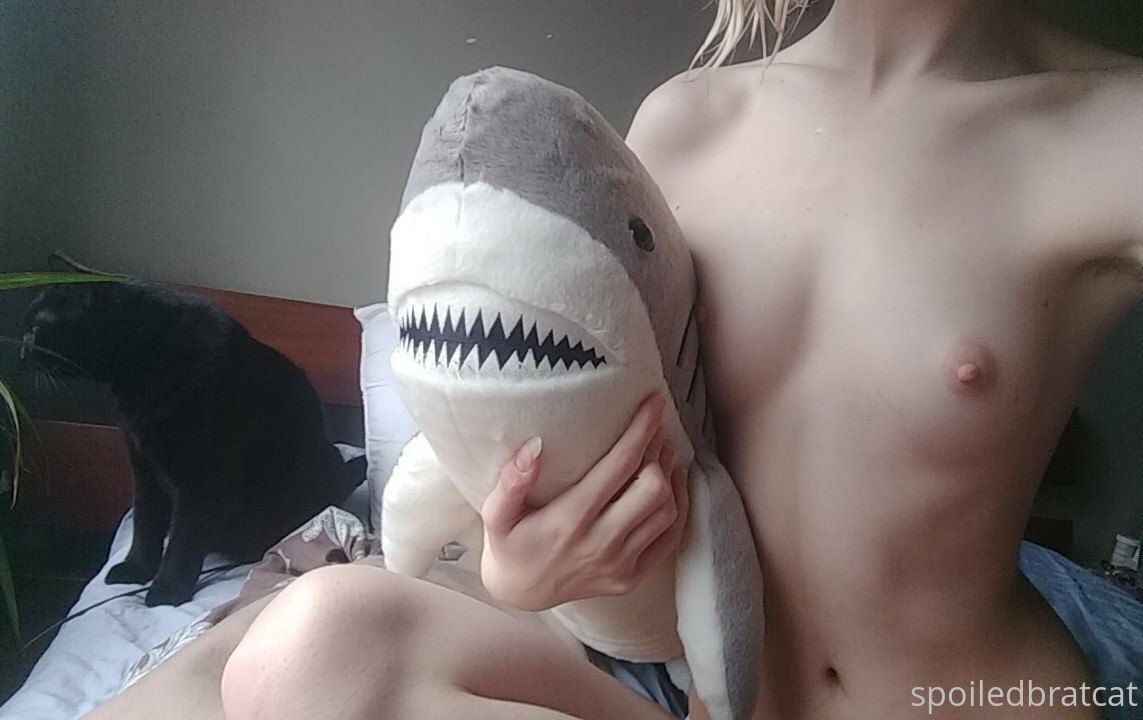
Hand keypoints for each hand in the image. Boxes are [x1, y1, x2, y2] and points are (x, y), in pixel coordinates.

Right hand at [479, 394, 689, 610]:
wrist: (520, 594)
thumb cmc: (509, 543)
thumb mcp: (496, 514)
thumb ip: (511, 481)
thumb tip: (535, 445)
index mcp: (570, 520)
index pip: (619, 467)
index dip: (641, 430)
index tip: (655, 403)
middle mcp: (601, 544)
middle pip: (653, 489)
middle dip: (657, 453)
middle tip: (652, 432)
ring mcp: (620, 565)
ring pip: (667, 512)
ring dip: (669, 478)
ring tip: (660, 454)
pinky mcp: (631, 578)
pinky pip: (670, 539)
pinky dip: (679, 508)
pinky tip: (672, 486)